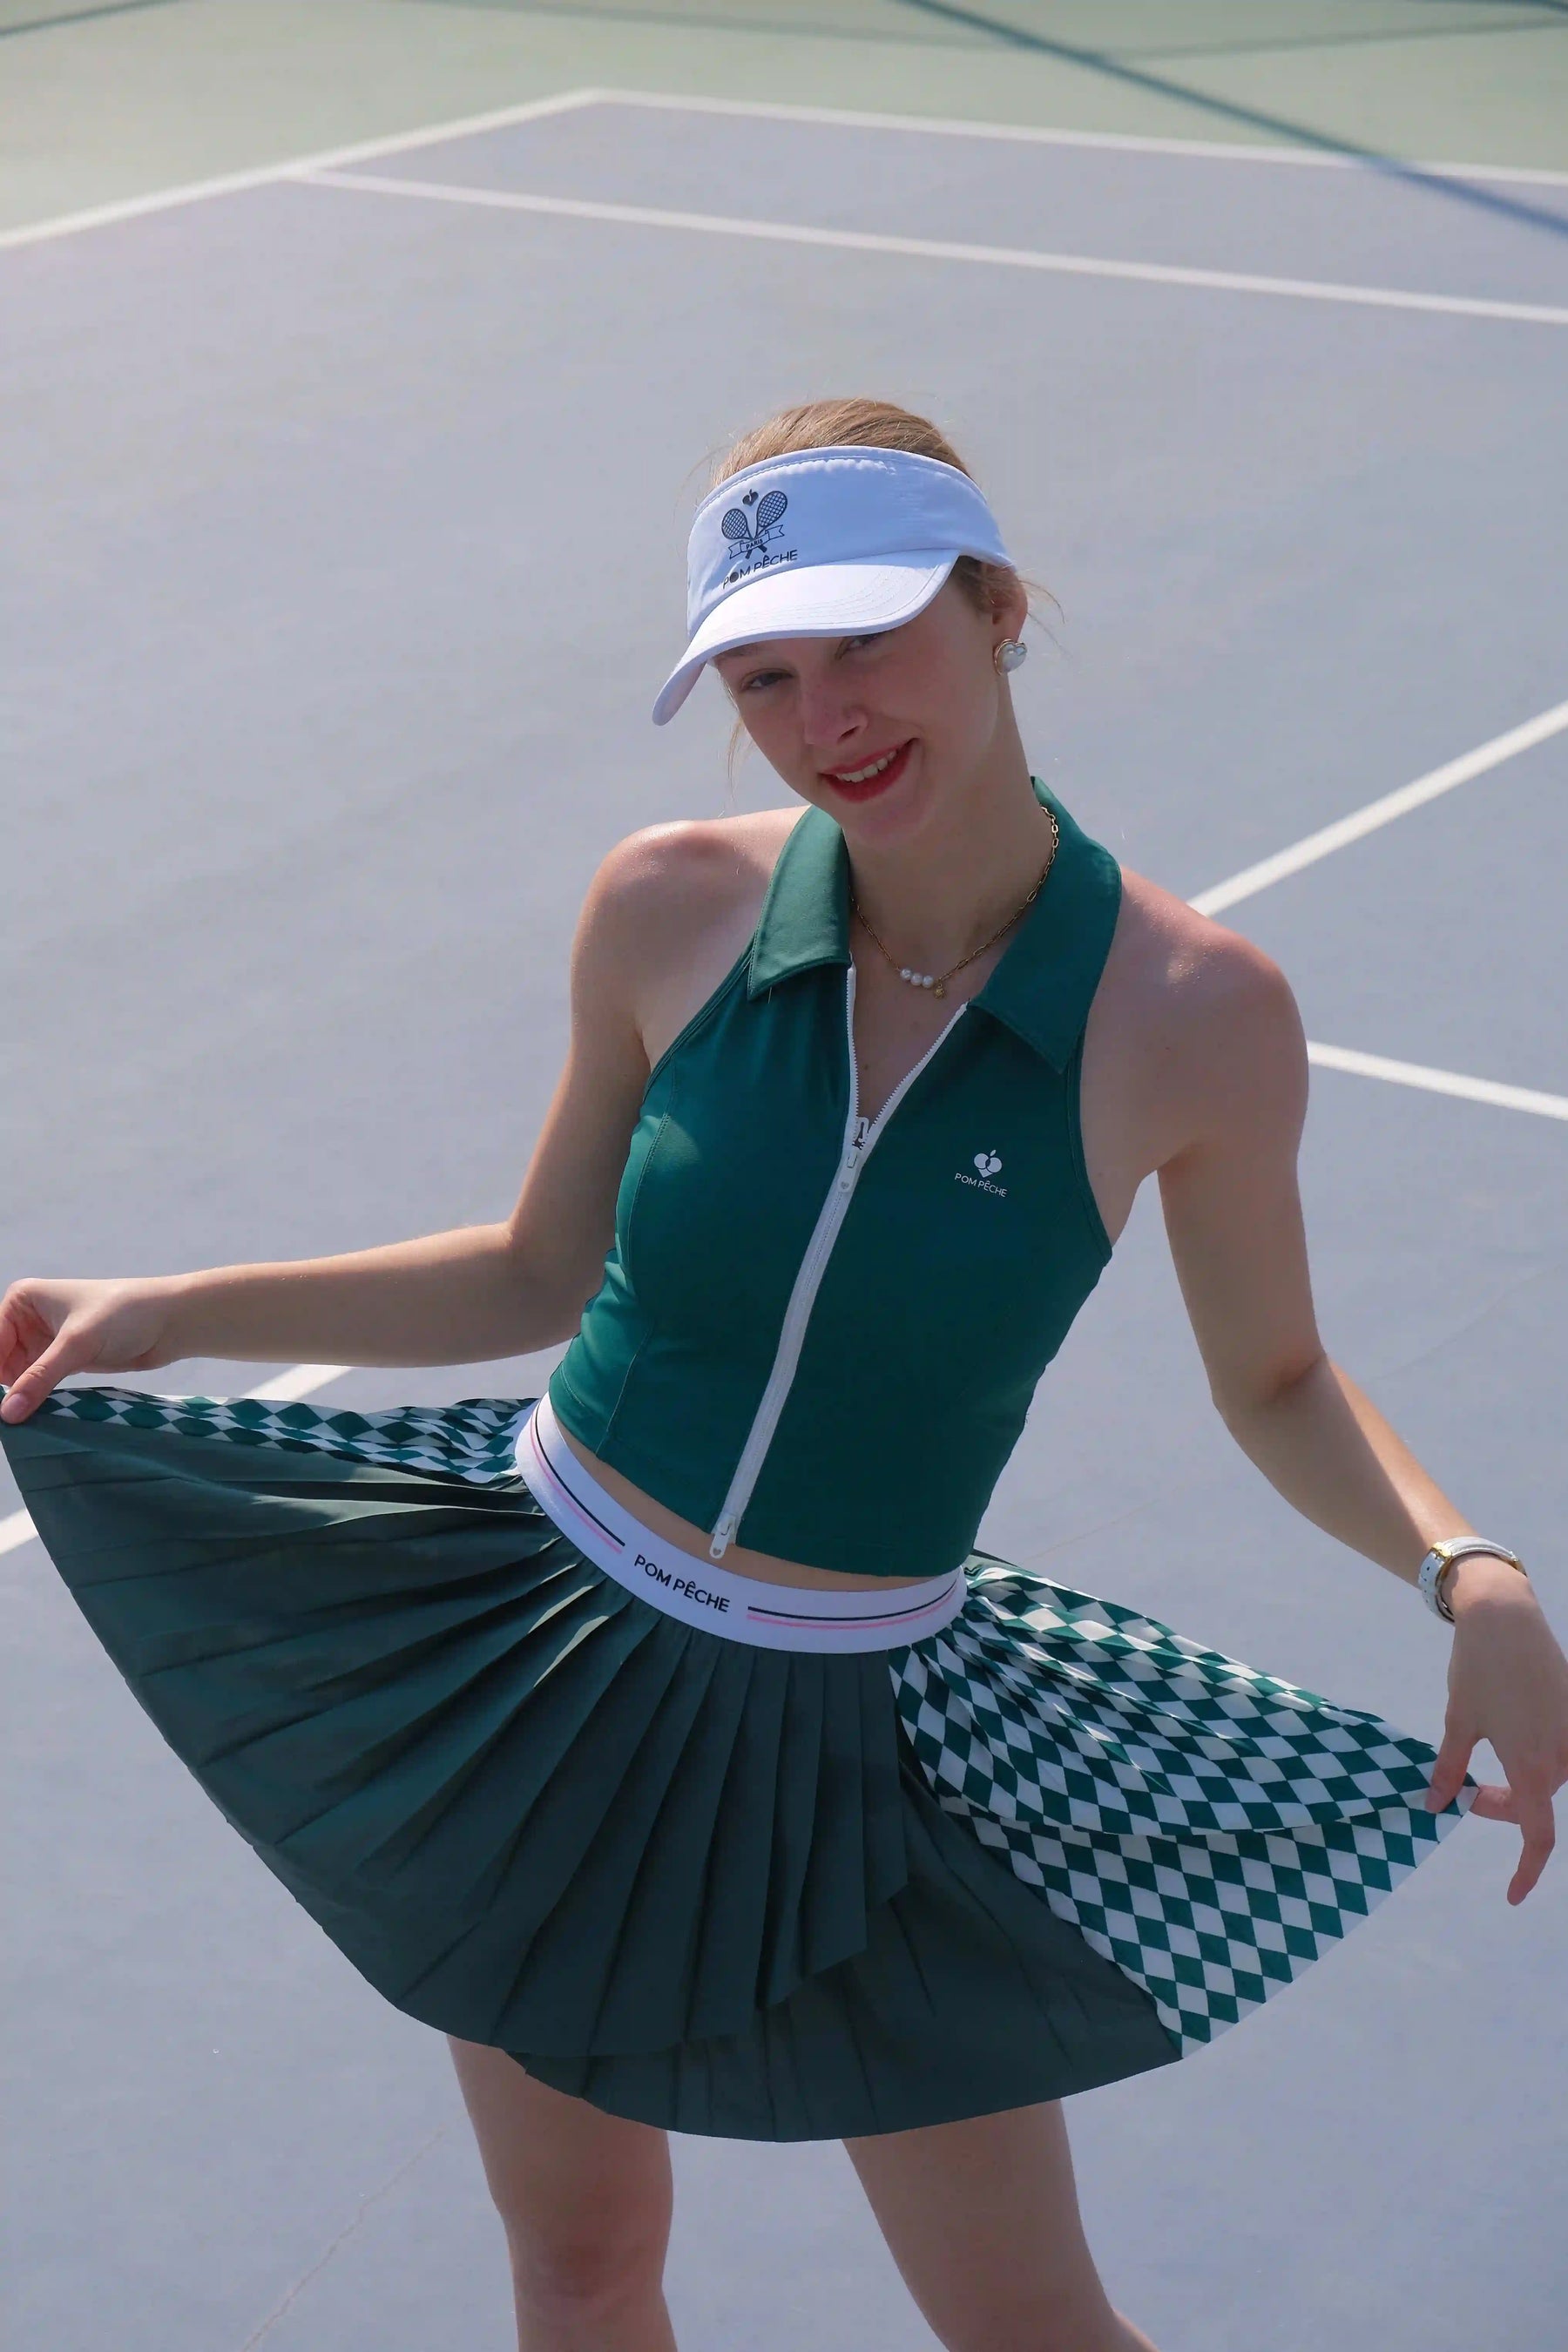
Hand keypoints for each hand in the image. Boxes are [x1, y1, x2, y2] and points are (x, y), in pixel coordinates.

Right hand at [0, 1276, 180, 1422]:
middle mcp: (29, 1320)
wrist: (170, 1322)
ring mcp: (46, 1343)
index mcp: (22, 1301)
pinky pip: (38, 1385)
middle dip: (4, 1388)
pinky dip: (35, 1400)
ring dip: (19, 1398)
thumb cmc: (124, 1314)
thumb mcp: (77, 1343)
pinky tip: (32, 1418)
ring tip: (17, 1424)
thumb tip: (7, 1413)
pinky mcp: (65, 1363)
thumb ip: (40, 1378)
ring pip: (18, 1377)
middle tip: (7, 1419)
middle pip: (1, 1361)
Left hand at [1425, 1554, 1567, 1903]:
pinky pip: (1557, 1752)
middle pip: (1536, 1804)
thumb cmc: (1478, 1670)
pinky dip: (1533, 1758)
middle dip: (1501, 1805)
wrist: (1506, 1617)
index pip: (1538, 1836)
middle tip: (1464, 1793)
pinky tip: (1508, 1734)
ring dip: (1518, 1781)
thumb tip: (1435, 1805)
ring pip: (1547, 1779)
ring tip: (1480, 1757)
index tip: (1511, 1895)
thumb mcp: (1457, 1722)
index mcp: (1532, 1767)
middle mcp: (1562, 1758)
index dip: (1526, 1871)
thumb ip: (1448, 1769)